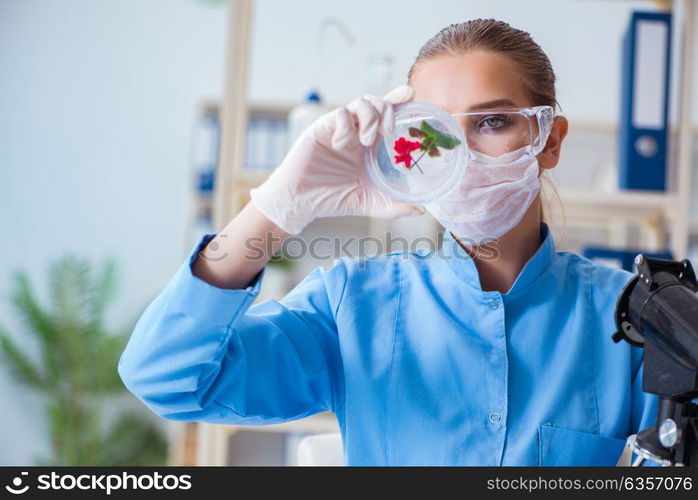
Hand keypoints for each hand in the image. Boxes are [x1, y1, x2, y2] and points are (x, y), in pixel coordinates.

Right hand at [249, 85, 424, 233]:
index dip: (398, 101)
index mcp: (369, 144)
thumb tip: (421, 211)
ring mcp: (338, 129)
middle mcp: (355, 132)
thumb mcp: (371, 203)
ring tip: (365, 141)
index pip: (386, 115)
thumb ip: (396, 206)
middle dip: (387, 109)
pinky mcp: (321, 129)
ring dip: (369, 117)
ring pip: (360, 102)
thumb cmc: (334, 200)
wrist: (302, 203)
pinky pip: (338, 114)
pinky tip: (342, 143)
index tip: (411, 95)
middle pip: (376, 102)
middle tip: (388, 132)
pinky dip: (345, 125)